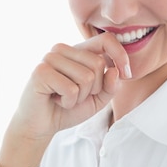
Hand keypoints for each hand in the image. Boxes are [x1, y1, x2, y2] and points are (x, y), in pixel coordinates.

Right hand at [0, 32, 129, 166]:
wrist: (40, 126)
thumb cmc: (67, 108)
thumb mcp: (97, 99)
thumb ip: (111, 86)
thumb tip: (114, 71)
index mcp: (77, 51)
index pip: (105, 40)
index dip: (120, 55)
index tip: (127, 74)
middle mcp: (62, 49)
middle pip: (98, 64)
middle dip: (93, 89)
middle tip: (75, 96)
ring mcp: (49, 58)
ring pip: (86, 77)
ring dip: (79, 97)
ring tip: (63, 98)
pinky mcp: (40, 72)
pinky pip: (71, 89)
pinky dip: (68, 102)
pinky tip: (55, 100)